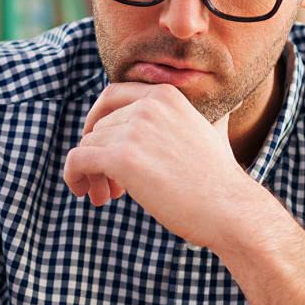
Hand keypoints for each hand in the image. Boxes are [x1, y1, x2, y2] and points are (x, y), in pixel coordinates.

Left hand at [62, 82, 254, 250]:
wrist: (230, 209)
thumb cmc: (218, 180)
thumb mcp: (208, 132)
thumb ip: (192, 118)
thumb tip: (231, 100)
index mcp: (165, 95)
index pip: (111, 96)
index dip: (99, 121)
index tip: (101, 145)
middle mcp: (148, 106)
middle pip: (98, 127)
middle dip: (99, 155)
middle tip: (111, 185)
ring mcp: (134, 130)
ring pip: (87, 146)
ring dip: (91, 173)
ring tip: (106, 196)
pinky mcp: (121, 158)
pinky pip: (77, 160)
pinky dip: (73, 176)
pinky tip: (84, 192)